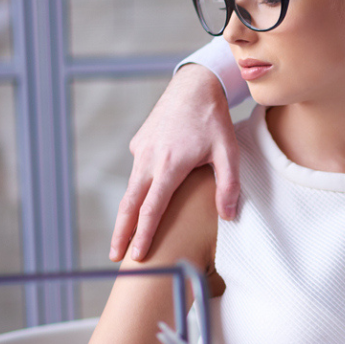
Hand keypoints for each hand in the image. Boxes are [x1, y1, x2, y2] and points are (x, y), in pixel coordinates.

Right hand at [109, 64, 239, 261]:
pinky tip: (146, 197)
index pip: (152, 209)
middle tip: (116, 257)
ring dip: (127, 213)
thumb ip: (228, 185)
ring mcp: (141, 151)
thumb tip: (227, 216)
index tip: (137, 255)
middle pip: (130, 204)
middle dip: (121, 233)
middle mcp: (149, 159)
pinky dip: (138, 189)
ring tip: (125, 236)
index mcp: (170, 165)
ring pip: (131, 188)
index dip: (143, 234)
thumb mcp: (228, 152)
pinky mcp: (139, 144)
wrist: (194, 86)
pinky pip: (138, 171)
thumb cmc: (214, 120)